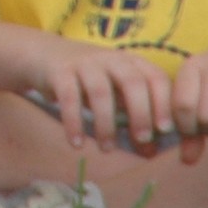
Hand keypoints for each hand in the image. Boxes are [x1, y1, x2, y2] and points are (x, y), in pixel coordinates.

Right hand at [28, 34, 177, 153]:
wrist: (42, 54)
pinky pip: (69, 97)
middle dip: (140, 112)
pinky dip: (74, 122)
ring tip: (107, 149)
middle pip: (132, 81)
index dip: (164, 102)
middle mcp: (110, 58)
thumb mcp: (114, 94)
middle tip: (141, 139)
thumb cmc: (88, 80)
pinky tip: (76, 143)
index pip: (155, 77)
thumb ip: (132, 118)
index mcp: (130, 62)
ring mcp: (84, 63)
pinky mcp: (59, 72)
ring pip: (100, 92)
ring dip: (106, 124)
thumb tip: (151, 153)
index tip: (165, 130)